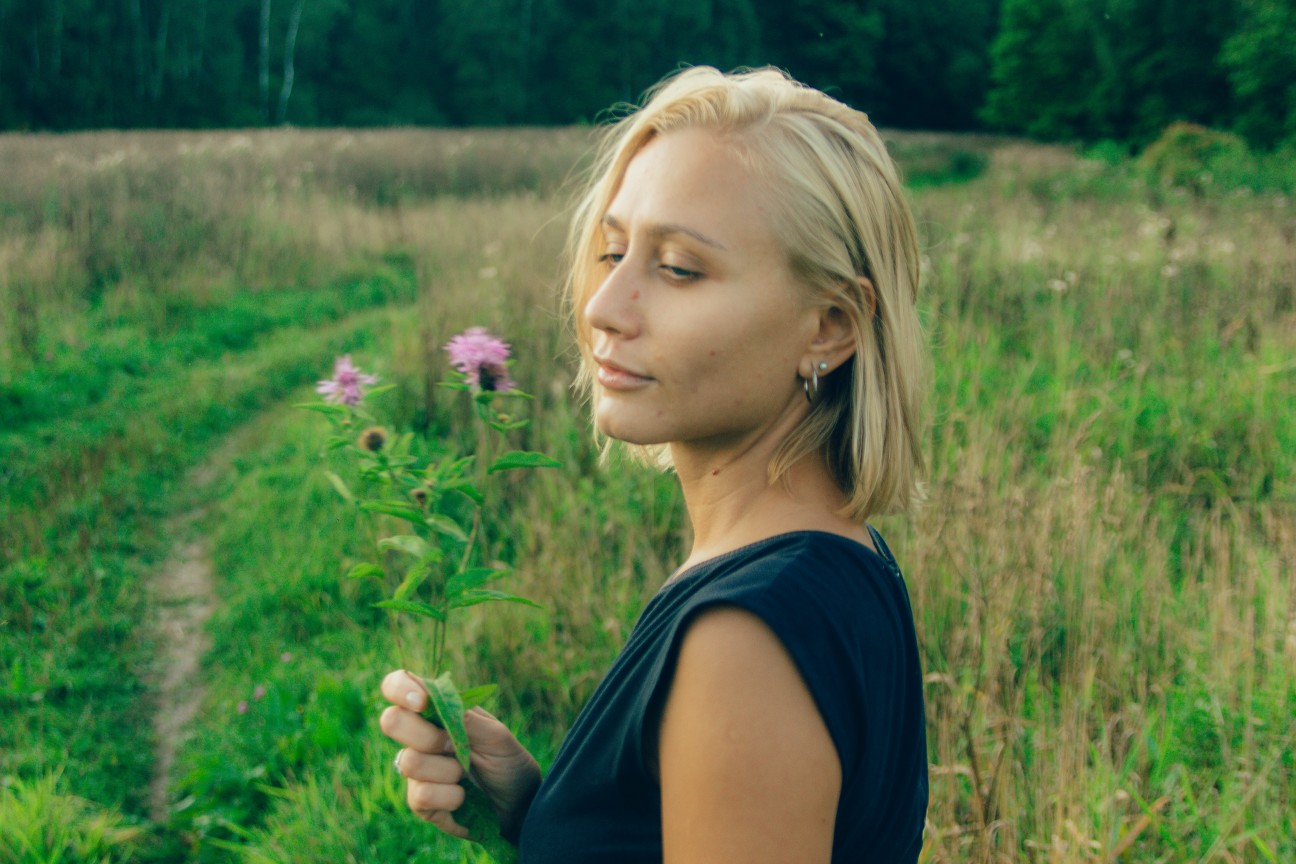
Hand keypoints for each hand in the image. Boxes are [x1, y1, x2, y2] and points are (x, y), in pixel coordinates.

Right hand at [380, 669, 541, 840]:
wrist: (520, 804)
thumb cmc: (508, 762)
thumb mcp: (496, 735)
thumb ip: (464, 719)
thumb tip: (432, 703)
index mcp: (437, 710)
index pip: (398, 686)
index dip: (399, 688)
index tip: (420, 702)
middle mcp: (419, 737)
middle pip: (391, 721)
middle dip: (427, 736)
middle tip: (454, 746)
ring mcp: (416, 770)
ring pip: (409, 761)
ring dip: (448, 770)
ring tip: (467, 775)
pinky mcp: (419, 802)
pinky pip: (421, 795)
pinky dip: (451, 797)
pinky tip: (464, 798)